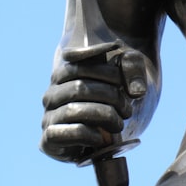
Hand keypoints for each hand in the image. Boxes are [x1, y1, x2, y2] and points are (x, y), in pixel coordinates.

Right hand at [40, 48, 146, 163]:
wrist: (107, 137)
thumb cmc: (116, 100)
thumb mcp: (130, 75)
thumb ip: (133, 69)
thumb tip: (136, 90)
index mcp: (65, 74)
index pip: (74, 58)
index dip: (94, 51)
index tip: (117, 46)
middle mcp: (53, 93)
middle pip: (80, 86)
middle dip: (111, 95)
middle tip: (128, 108)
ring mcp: (49, 116)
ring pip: (76, 110)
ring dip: (106, 116)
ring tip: (120, 123)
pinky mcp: (49, 140)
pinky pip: (72, 132)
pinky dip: (92, 134)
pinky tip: (103, 137)